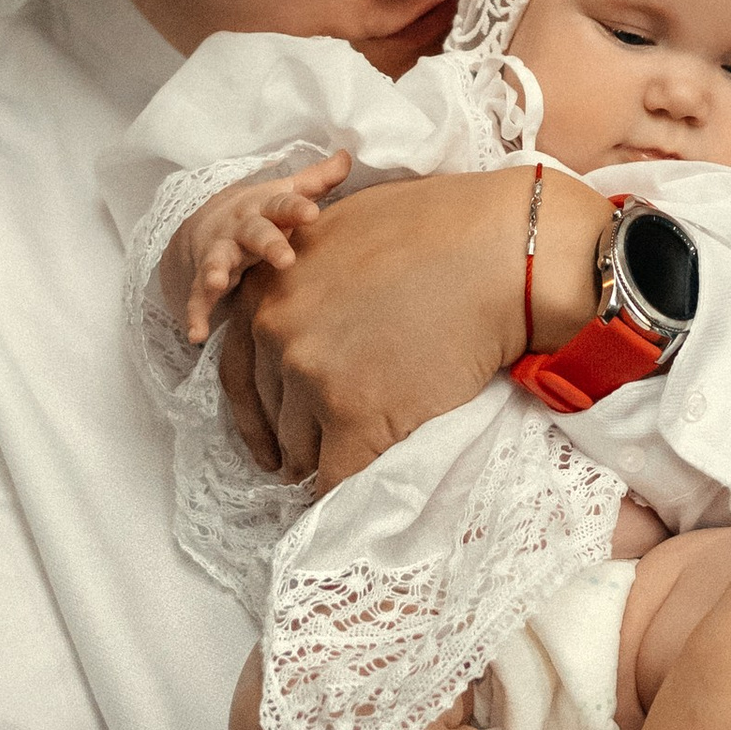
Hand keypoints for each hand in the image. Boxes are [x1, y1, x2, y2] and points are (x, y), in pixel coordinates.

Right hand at [172, 150, 350, 344]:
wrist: (205, 222)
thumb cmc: (260, 212)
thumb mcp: (283, 193)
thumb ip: (316, 181)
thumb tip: (348, 156)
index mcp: (263, 208)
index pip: (283, 205)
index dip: (297, 208)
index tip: (313, 212)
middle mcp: (240, 228)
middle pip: (255, 233)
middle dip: (268, 244)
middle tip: (285, 258)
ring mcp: (219, 252)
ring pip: (217, 260)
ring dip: (215, 272)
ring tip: (216, 282)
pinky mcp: (203, 278)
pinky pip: (197, 297)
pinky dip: (195, 314)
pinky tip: (195, 333)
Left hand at [217, 163, 610, 482]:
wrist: (494, 254)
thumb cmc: (436, 229)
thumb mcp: (340, 233)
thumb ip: (305, 276)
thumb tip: (303, 316)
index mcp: (268, 291)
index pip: (236, 371)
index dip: (254, 411)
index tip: (267, 437)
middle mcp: (278, 334)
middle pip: (272, 414)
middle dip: (293, 438)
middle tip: (312, 460)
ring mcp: (315, 378)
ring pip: (303, 449)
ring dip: (323, 463)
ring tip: (348, 470)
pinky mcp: (357, 418)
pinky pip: (337, 476)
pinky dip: (343, 493)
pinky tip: (354, 501)